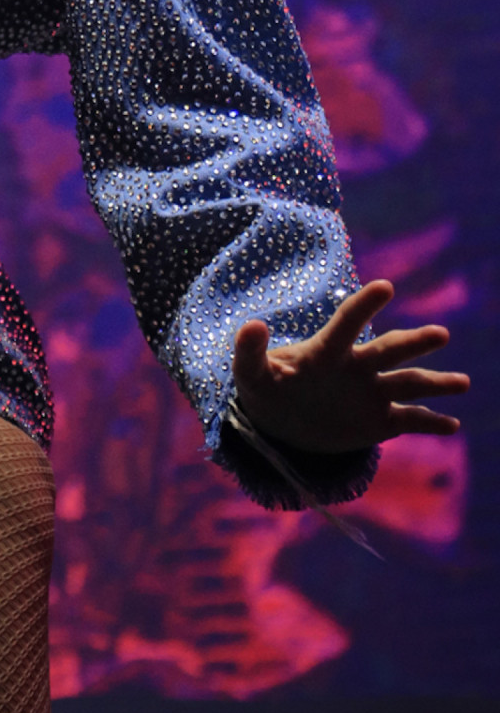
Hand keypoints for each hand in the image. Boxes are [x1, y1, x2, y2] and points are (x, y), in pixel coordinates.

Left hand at [232, 280, 468, 452]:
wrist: (282, 421)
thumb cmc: (268, 388)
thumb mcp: (252, 374)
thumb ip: (250, 351)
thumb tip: (252, 325)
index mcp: (326, 351)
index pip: (346, 323)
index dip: (363, 306)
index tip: (385, 286)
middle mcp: (356, 367)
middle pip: (388, 350)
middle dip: (413, 343)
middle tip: (439, 334)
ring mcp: (371, 393)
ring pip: (409, 383)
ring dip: (436, 383)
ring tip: (462, 382)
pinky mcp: (379, 422)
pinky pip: (410, 420)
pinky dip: (431, 422)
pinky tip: (452, 426)